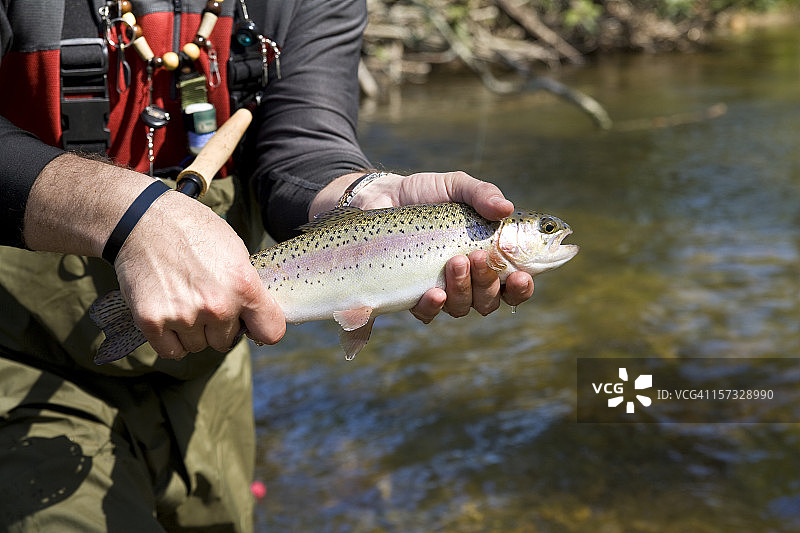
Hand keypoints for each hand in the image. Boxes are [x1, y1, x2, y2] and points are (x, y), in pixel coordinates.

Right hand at [114, 190, 285, 358]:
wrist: (143, 219)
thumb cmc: (193, 231)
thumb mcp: (235, 250)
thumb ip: (247, 286)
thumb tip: (256, 315)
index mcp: (243, 285)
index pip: (271, 332)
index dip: (261, 328)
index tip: (250, 324)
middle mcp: (216, 306)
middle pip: (226, 341)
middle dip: (217, 327)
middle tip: (202, 299)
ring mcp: (183, 315)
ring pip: (197, 346)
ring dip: (192, 331)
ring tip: (182, 299)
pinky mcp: (151, 321)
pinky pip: (171, 351)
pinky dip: (170, 340)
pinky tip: (168, 314)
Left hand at [350, 171, 534, 321]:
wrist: (382, 197)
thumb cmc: (426, 193)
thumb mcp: (457, 186)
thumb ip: (482, 194)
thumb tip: (506, 208)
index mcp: (488, 256)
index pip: (514, 284)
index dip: (522, 288)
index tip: (521, 276)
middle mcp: (468, 280)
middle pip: (489, 301)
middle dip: (488, 283)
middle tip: (476, 256)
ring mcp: (441, 289)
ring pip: (462, 307)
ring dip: (463, 289)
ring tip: (454, 262)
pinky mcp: (412, 294)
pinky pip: (427, 313)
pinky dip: (433, 306)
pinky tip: (434, 292)